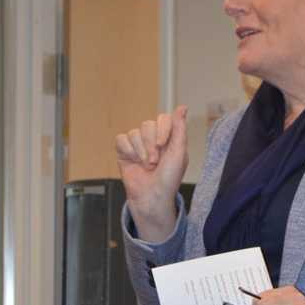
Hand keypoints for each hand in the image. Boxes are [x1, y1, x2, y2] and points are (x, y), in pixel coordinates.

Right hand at [115, 105, 188, 241]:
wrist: (152, 197)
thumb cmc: (169, 178)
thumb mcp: (179, 152)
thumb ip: (180, 128)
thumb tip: (182, 106)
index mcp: (169, 137)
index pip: (163, 119)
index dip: (162, 129)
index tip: (162, 144)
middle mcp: (153, 139)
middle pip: (147, 125)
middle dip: (150, 145)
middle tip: (154, 162)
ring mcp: (138, 145)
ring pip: (134, 133)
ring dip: (140, 151)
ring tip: (146, 165)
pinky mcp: (124, 152)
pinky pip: (121, 139)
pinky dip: (128, 151)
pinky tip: (133, 161)